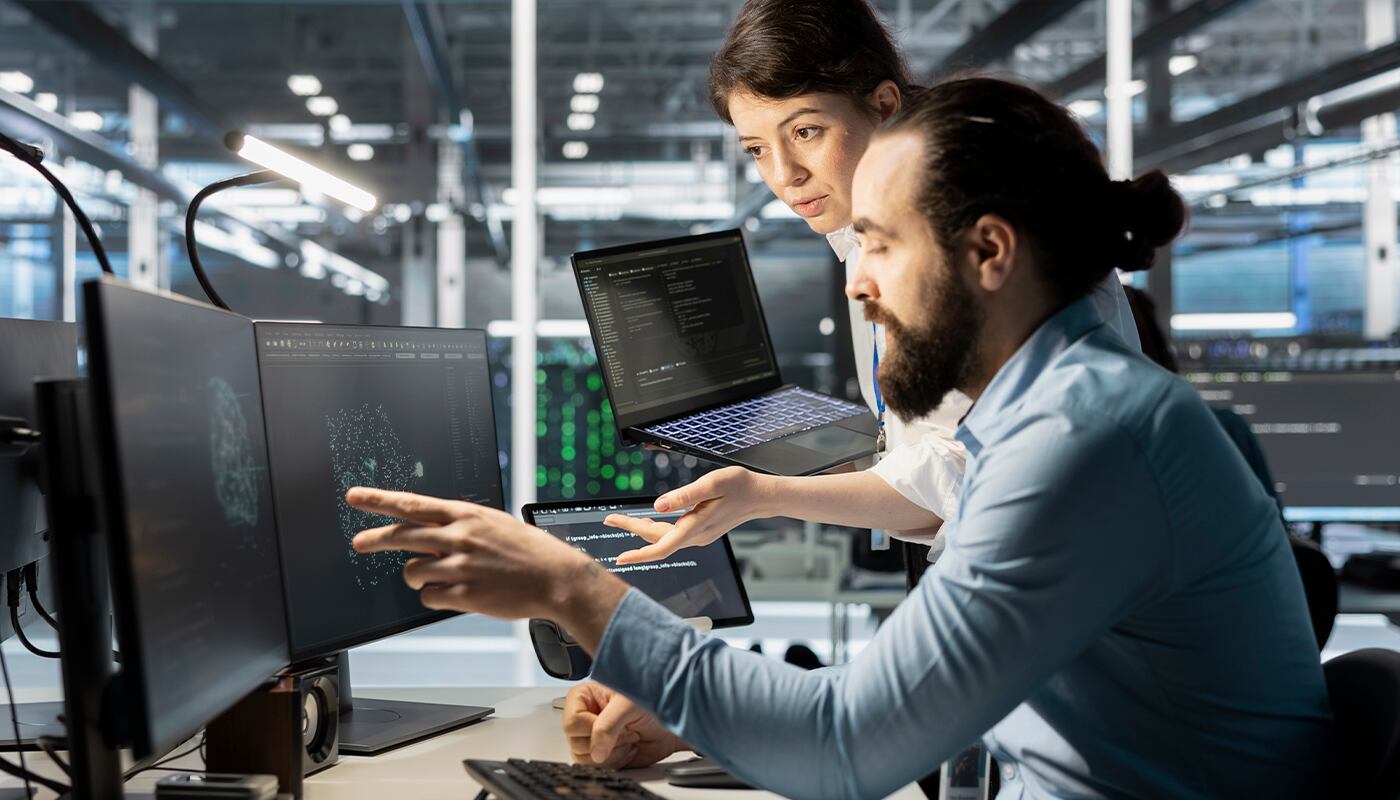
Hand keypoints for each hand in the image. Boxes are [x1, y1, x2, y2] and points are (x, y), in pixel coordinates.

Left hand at [348, 488, 626, 631]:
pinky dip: (436, 596)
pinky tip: (456, 592)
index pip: (413, 505)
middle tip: (359, 543)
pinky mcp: (463, 595)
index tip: (355, 497)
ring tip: (440, 576)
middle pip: (402, 537)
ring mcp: (459, 566)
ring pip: (413, 571)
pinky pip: (429, 597)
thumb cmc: (527, 550)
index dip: (380, 500)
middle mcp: (459, 537)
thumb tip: (427, 535)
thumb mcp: (492, 523)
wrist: (555, 577)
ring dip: (419, 575)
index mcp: (466, 515)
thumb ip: (459, 525)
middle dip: (375, 540)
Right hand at [562, 684, 687, 767]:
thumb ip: (608, 725)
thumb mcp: (628, 704)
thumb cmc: (652, 699)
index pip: (572, 722)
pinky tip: (629, 749)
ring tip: (628, 738)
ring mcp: (594, 737)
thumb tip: (596, 750)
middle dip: (606, 741)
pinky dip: (617, 762)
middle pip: (575, 743)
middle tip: (626, 731)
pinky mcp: (603, 754)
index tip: (614, 725)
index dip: (592, 728)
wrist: (671, 721)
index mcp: (584, 697)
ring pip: (584, 758)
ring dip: (612, 753)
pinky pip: (598, 768)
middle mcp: (585, 717)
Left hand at [604, 466, 774, 564]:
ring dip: (643, 530)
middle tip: (609, 519)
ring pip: (664, 538)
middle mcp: (696, 537)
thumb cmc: (739, 486)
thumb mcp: (711, 483)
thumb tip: (657, 506)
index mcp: (695, 527)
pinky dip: (657, 530)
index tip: (620, 558)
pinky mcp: (701, 532)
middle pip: (657, 540)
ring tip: (622, 520)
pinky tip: (649, 520)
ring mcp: (699, 537)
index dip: (639, 554)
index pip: (661, 547)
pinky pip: (673, 535)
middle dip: (631, 530)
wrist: (761, 496)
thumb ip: (684, 495)